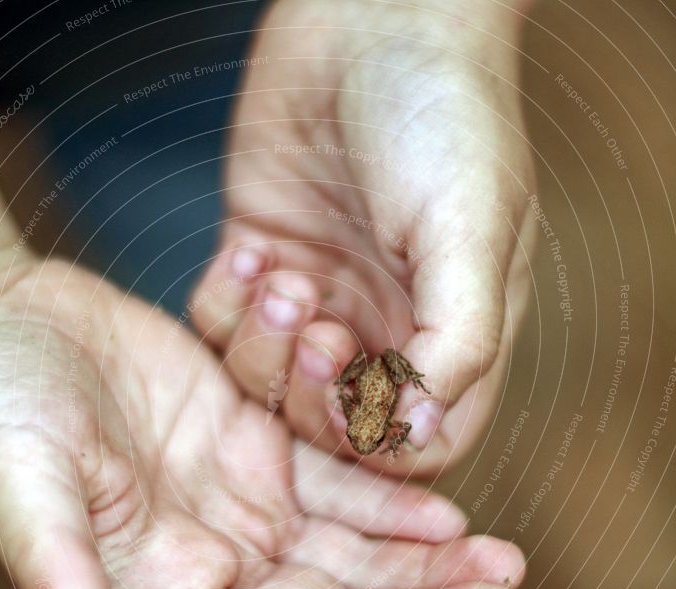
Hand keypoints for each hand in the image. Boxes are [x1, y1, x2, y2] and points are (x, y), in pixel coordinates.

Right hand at [0, 259, 523, 588]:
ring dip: (424, 561)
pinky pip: (336, 480)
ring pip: (350, 550)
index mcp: (161, 585)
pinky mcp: (249, 440)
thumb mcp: (18, 479)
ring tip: (500, 562)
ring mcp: (236, 498)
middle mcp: (211, 554)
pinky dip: (389, 498)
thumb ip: (48, 558)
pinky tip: (443, 505)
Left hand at [192, 0, 536, 474]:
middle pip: (331, 424)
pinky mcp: (260, 263)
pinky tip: (250, 255)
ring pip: (268, 384)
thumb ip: (459, 341)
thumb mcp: (472, 232)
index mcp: (447, 333)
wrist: (369, 19)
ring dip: (265, 345)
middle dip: (310, 391)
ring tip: (282, 275)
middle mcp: (379, 326)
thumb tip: (423, 427)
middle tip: (313, 320)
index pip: (414, 441)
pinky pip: (222, 328)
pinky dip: (226, 308)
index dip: (377, 438)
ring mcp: (317, 298)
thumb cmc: (442, 116)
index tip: (355, 382)